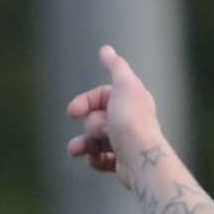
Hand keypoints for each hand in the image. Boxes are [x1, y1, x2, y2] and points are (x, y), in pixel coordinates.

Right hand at [65, 45, 163, 189]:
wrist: (142, 159)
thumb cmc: (132, 121)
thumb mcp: (124, 85)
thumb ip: (116, 66)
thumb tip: (106, 49)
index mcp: (132, 102)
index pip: (101, 97)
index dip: (84, 102)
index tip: (72, 112)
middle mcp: (131, 121)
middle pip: (97, 118)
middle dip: (91, 126)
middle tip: (100, 133)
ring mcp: (127, 143)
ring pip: (96, 140)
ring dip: (84, 144)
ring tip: (75, 151)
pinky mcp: (125, 164)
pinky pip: (103, 160)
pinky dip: (96, 160)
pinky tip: (94, 160)